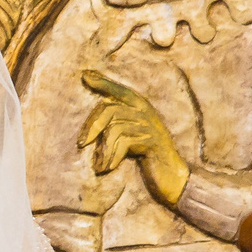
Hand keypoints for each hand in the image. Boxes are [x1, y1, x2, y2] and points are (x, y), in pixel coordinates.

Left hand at [79, 70, 189, 207]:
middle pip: (110, 110)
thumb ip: (115, 122)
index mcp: (140, 107)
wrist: (170, 175)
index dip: (102, 83)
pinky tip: (107, 168)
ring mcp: (149, 125)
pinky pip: (123, 144)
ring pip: (114, 129)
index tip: (84, 76)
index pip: (119, 90)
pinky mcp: (151, 141)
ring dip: (103, 150)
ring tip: (99, 165)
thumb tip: (91, 116)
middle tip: (81, 144)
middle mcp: (145, 111)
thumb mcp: (129, 134)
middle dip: (91, 127)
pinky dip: (111, 157)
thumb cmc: (145, 155)